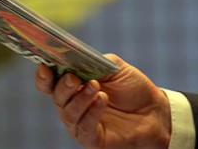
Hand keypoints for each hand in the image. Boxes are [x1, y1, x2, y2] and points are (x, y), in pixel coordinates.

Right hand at [35, 55, 171, 147]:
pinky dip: (91, 113)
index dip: (44, 76)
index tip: (45, 67)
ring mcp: (81, 123)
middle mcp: (73, 105)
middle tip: (74, 78)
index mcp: (74, 86)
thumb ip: (95, 62)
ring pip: (69, 113)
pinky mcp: (91, 139)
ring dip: (80, 99)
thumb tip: (78, 59)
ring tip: (95, 87)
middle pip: (57, 97)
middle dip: (63, 86)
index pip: (51, 83)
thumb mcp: (115, 68)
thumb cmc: (132, 88)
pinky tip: (102, 100)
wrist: (154, 110)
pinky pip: (84, 128)